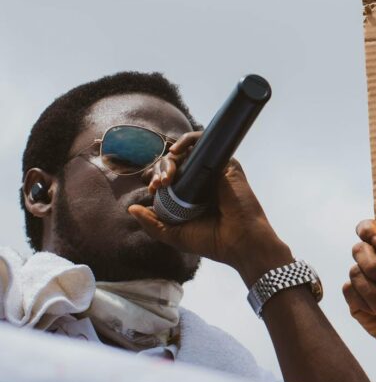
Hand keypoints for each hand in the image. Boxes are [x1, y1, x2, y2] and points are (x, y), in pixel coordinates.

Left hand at [127, 132, 290, 283]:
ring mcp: (214, 171)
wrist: (238, 241)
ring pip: (187, 152)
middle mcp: (203, 181)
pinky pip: (205, 143)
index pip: (169, 177)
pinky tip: (176, 151)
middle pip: (175, 163)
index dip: (157, 178)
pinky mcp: (226, 164)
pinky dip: (188, 140)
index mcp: (191, 196)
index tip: (154, 189)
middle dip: (161, 169)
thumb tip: (131, 208)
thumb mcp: (174, 234)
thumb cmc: (211, 241)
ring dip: (171, 159)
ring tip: (167, 176)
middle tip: (159, 184)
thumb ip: (152, 223)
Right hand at [343, 219, 375, 356]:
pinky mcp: (353, 298)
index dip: (369, 230)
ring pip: (355, 273)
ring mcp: (359, 278)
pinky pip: (350, 292)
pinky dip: (366, 301)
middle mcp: (369, 259)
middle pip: (359, 250)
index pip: (367, 228)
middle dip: (372, 264)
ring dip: (372, 290)